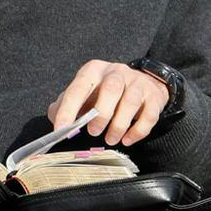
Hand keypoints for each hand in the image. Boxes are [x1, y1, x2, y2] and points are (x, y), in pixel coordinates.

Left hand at [49, 59, 169, 146]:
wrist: (143, 82)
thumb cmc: (106, 92)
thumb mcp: (84, 92)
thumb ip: (66, 104)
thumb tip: (56, 119)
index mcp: (94, 71)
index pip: (79, 87)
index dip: (69, 108)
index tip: (61, 128)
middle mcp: (117, 72)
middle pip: (111, 88)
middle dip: (101, 113)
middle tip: (93, 132)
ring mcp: (138, 83)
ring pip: (131, 100)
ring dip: (119, 124)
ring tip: (111, 139)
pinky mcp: (154, 96)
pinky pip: (149, 114)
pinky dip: (138, 130)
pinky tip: (127, 140)